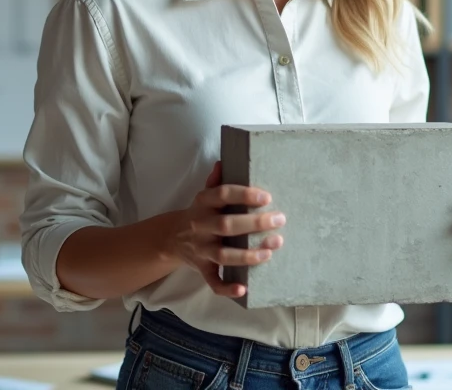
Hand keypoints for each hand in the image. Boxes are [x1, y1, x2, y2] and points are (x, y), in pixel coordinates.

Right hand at [166, 161, 284, 297]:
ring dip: (247, 255)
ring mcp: (201, 249)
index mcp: (203, 204)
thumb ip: (216, 180)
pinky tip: (243, 288)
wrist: (171, 238)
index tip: (267, 197)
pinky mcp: (202, 269)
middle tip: (279, 220)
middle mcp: (200, 226)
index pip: (222, 195)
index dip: (244, 195)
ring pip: (223, 255)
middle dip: (254, 223)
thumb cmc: (199, 213)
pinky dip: (226, 287)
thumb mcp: (204, 194)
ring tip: (270, 251)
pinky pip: (212, 281)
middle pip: (226, 225)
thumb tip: (224, 161)